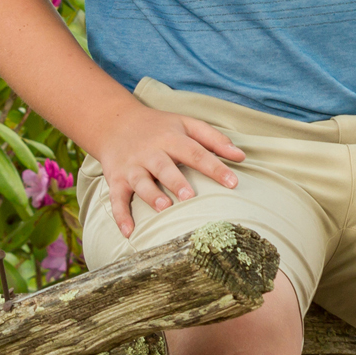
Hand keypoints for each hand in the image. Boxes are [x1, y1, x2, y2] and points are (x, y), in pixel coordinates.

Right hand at [94, 105, 244, 237]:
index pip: (196, 152)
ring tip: (165, 208)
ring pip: (140, 182)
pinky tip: (129, 231)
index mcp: (171, 138)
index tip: (233, 183)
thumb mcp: (186, 124)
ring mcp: (132, 167)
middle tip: (190, 196)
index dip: (214, 167)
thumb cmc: (159, 127)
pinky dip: (121, 215)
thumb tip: (241, 156)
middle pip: (164, 167)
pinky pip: (116, 198)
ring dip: (151, 195)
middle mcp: (151, 152)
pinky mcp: (116, 179)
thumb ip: (214, 139)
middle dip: (176, 181)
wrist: (114, 122)